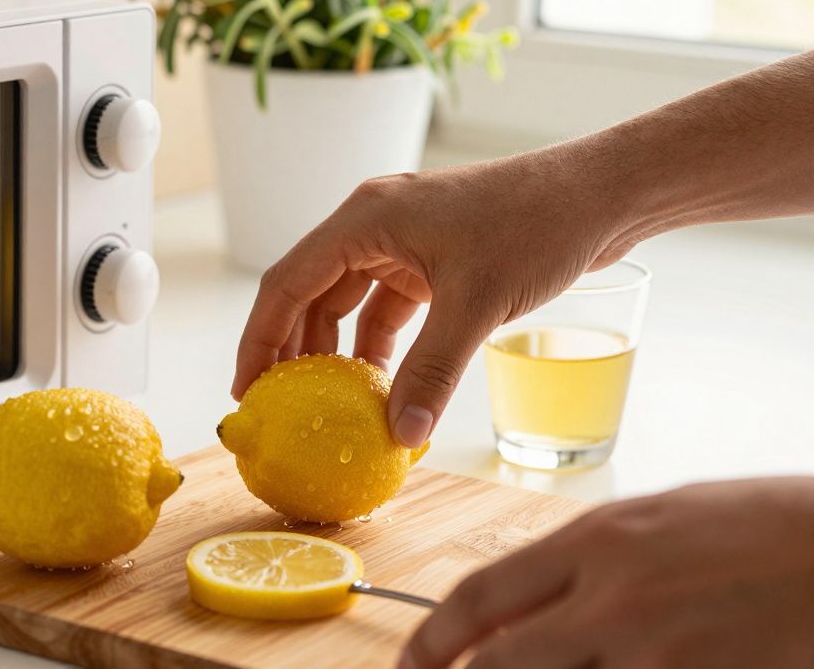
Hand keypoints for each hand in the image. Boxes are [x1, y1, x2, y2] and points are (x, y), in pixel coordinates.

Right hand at [232, 156, 638, 446]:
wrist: (600, 194)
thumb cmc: (537, 224)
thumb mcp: (476, 304)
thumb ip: (431, 373)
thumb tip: (399, 435)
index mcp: (365, 219)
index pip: (287, 282)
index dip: (260, 338)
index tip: (249, 389)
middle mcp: (374, 224)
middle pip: (310, 292)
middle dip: (294, 350)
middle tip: (283, 406)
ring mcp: (404, 240)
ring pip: (349, 302)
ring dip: (339, 351)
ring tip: (330, 403)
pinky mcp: (434, 258)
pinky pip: (388, 307)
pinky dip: (380, 345)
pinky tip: (382, 383)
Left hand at [400, 478, 813, 667]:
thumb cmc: (763, 528)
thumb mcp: (658, 522)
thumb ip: (590, 563)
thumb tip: (538, 601)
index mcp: (597, 541)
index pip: (482, 593)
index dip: (435, 635)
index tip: (413, 661)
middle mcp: (614, 601)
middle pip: (502, 663)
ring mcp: (656, 655)